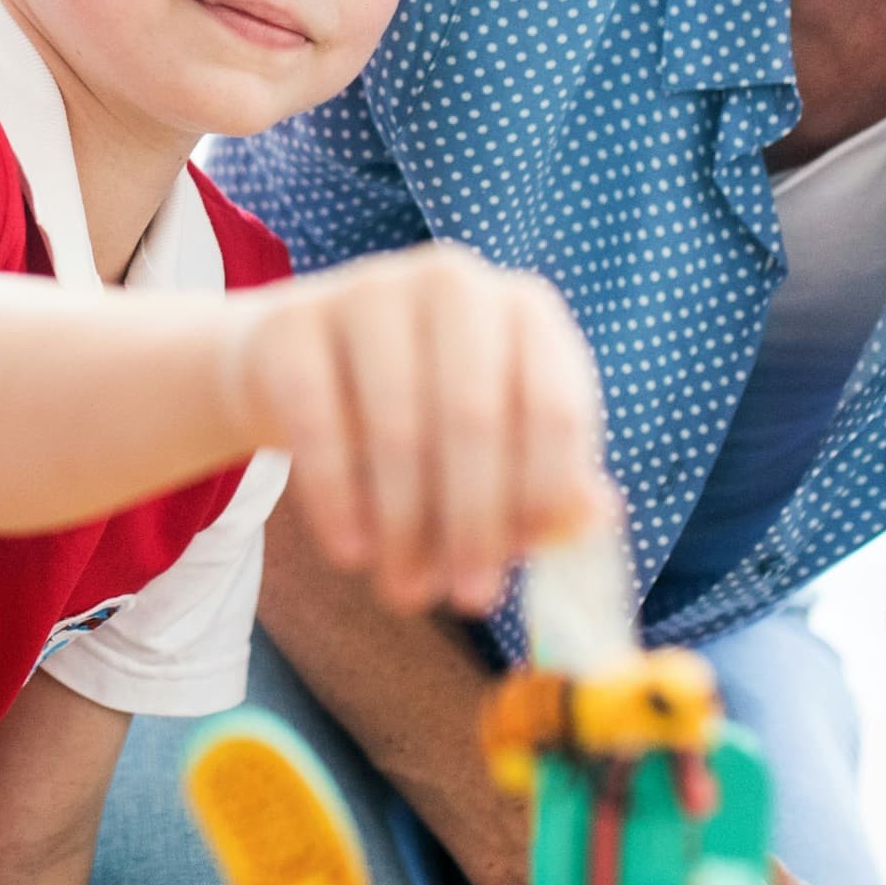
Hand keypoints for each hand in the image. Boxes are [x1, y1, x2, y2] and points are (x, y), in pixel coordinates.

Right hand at [223, 243, 610, 613]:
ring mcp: (370, 291)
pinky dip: (339, 501)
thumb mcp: (500, 445)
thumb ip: (550, 486)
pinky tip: (352, 552)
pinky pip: (320, 425)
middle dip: (473, 523)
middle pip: (475, 418)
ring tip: (406, 588)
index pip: (554, 407)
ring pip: (398, 428)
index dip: (542, 499)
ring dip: (406, 526)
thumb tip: (590, 518)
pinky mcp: (295, 321)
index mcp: (527, 310)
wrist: (303, 369)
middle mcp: (455, 285)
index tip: (528, 569)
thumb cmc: (426, 415)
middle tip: (468, 600)